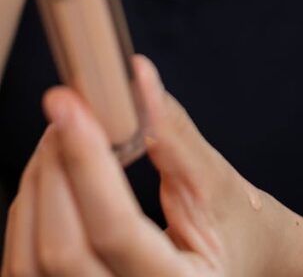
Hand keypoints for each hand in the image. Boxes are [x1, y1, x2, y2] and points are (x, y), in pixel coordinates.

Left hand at [1, 57, 299, 276]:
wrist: (243, 262)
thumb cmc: (237, 228)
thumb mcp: (216, 182)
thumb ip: (171, 133)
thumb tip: (135, 78)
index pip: (116, 229)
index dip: (86, 162)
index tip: (69, 105)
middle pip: (61, 251)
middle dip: (54, 169)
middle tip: (68, 111)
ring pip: (30, 263)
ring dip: (37, 186)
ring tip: (63, 136)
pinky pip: (25, 266)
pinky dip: (32, 211)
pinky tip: (55, 174)